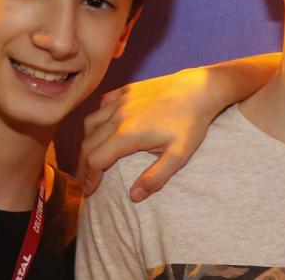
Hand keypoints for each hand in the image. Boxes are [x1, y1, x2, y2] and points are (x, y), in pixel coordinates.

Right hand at [77, 53, 279, 201]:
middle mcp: (118, 116)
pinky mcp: (127, 90)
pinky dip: (98, 118)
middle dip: (83, 165)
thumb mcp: (179, 155)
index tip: (90, 191)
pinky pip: (102, 104)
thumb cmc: (191, 122)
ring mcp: (121, 100)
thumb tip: (134, 197)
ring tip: (92, 156)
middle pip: (87, 144)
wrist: (201, 88)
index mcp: (127, 134)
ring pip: (90, 123)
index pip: (94, 160)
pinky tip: (105, 128)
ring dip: (87, 142)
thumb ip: (156, 177)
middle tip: (87, 179)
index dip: (88, 178)